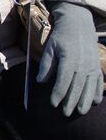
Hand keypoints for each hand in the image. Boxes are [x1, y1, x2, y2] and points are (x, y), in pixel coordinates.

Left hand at [37, 1, 104, 116]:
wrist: (78, 26)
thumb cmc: (60, 38)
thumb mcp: (49, 49)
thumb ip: (46, 65)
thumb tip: (40, 81)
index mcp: (69, 60)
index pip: (63, 81)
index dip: (58, 94)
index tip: (53, 104)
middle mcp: (83, 64)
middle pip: (77, 86)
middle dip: (71, 101)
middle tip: (66, 113)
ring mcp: (92, 65)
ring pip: (90, 86)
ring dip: (85, 100)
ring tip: (81, 112)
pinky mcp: (97, 66)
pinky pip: (99, 81)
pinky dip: (97, 92)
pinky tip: (94, 101)